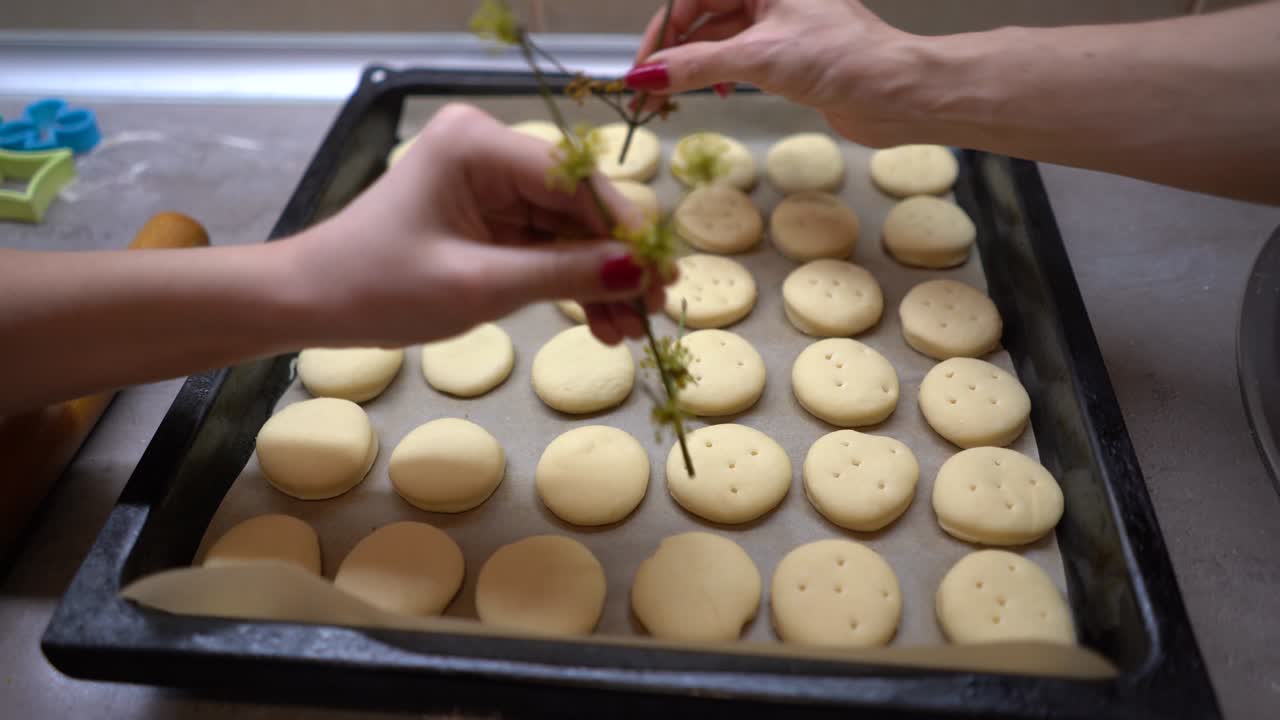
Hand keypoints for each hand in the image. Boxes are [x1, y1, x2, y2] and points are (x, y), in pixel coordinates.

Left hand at [287, 103, 667, 345]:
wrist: (312, 304)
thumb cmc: (378, 288)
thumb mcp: (479, 286)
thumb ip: (564, 276)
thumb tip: (642, 272)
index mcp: (479, 145)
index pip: (576, 183)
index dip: (625, 232)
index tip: (662, 279)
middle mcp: (489, 152)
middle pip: (578, 208)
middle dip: (615, 264)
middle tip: (652, 315)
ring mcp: (490, 185)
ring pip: (568, 233)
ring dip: (598, 282)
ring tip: (627, 333)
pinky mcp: (488, 217)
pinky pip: (545, 248)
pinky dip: (569, 285)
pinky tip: (599, 323)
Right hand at [627, 0, 925, 147]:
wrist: (895, 93)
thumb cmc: (843, 58)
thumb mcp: (758, 57)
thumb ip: (695, 64)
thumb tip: (645, 75)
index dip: (661, 34)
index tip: (639, 71)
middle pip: (701, 20)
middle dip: (671, 56)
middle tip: (647, 95)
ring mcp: (778, 25)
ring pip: (717, 42)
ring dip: (692, 70)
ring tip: (670, 102)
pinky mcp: (788, 56)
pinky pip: (737, 60)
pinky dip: (718, 77)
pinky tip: (713, 94)